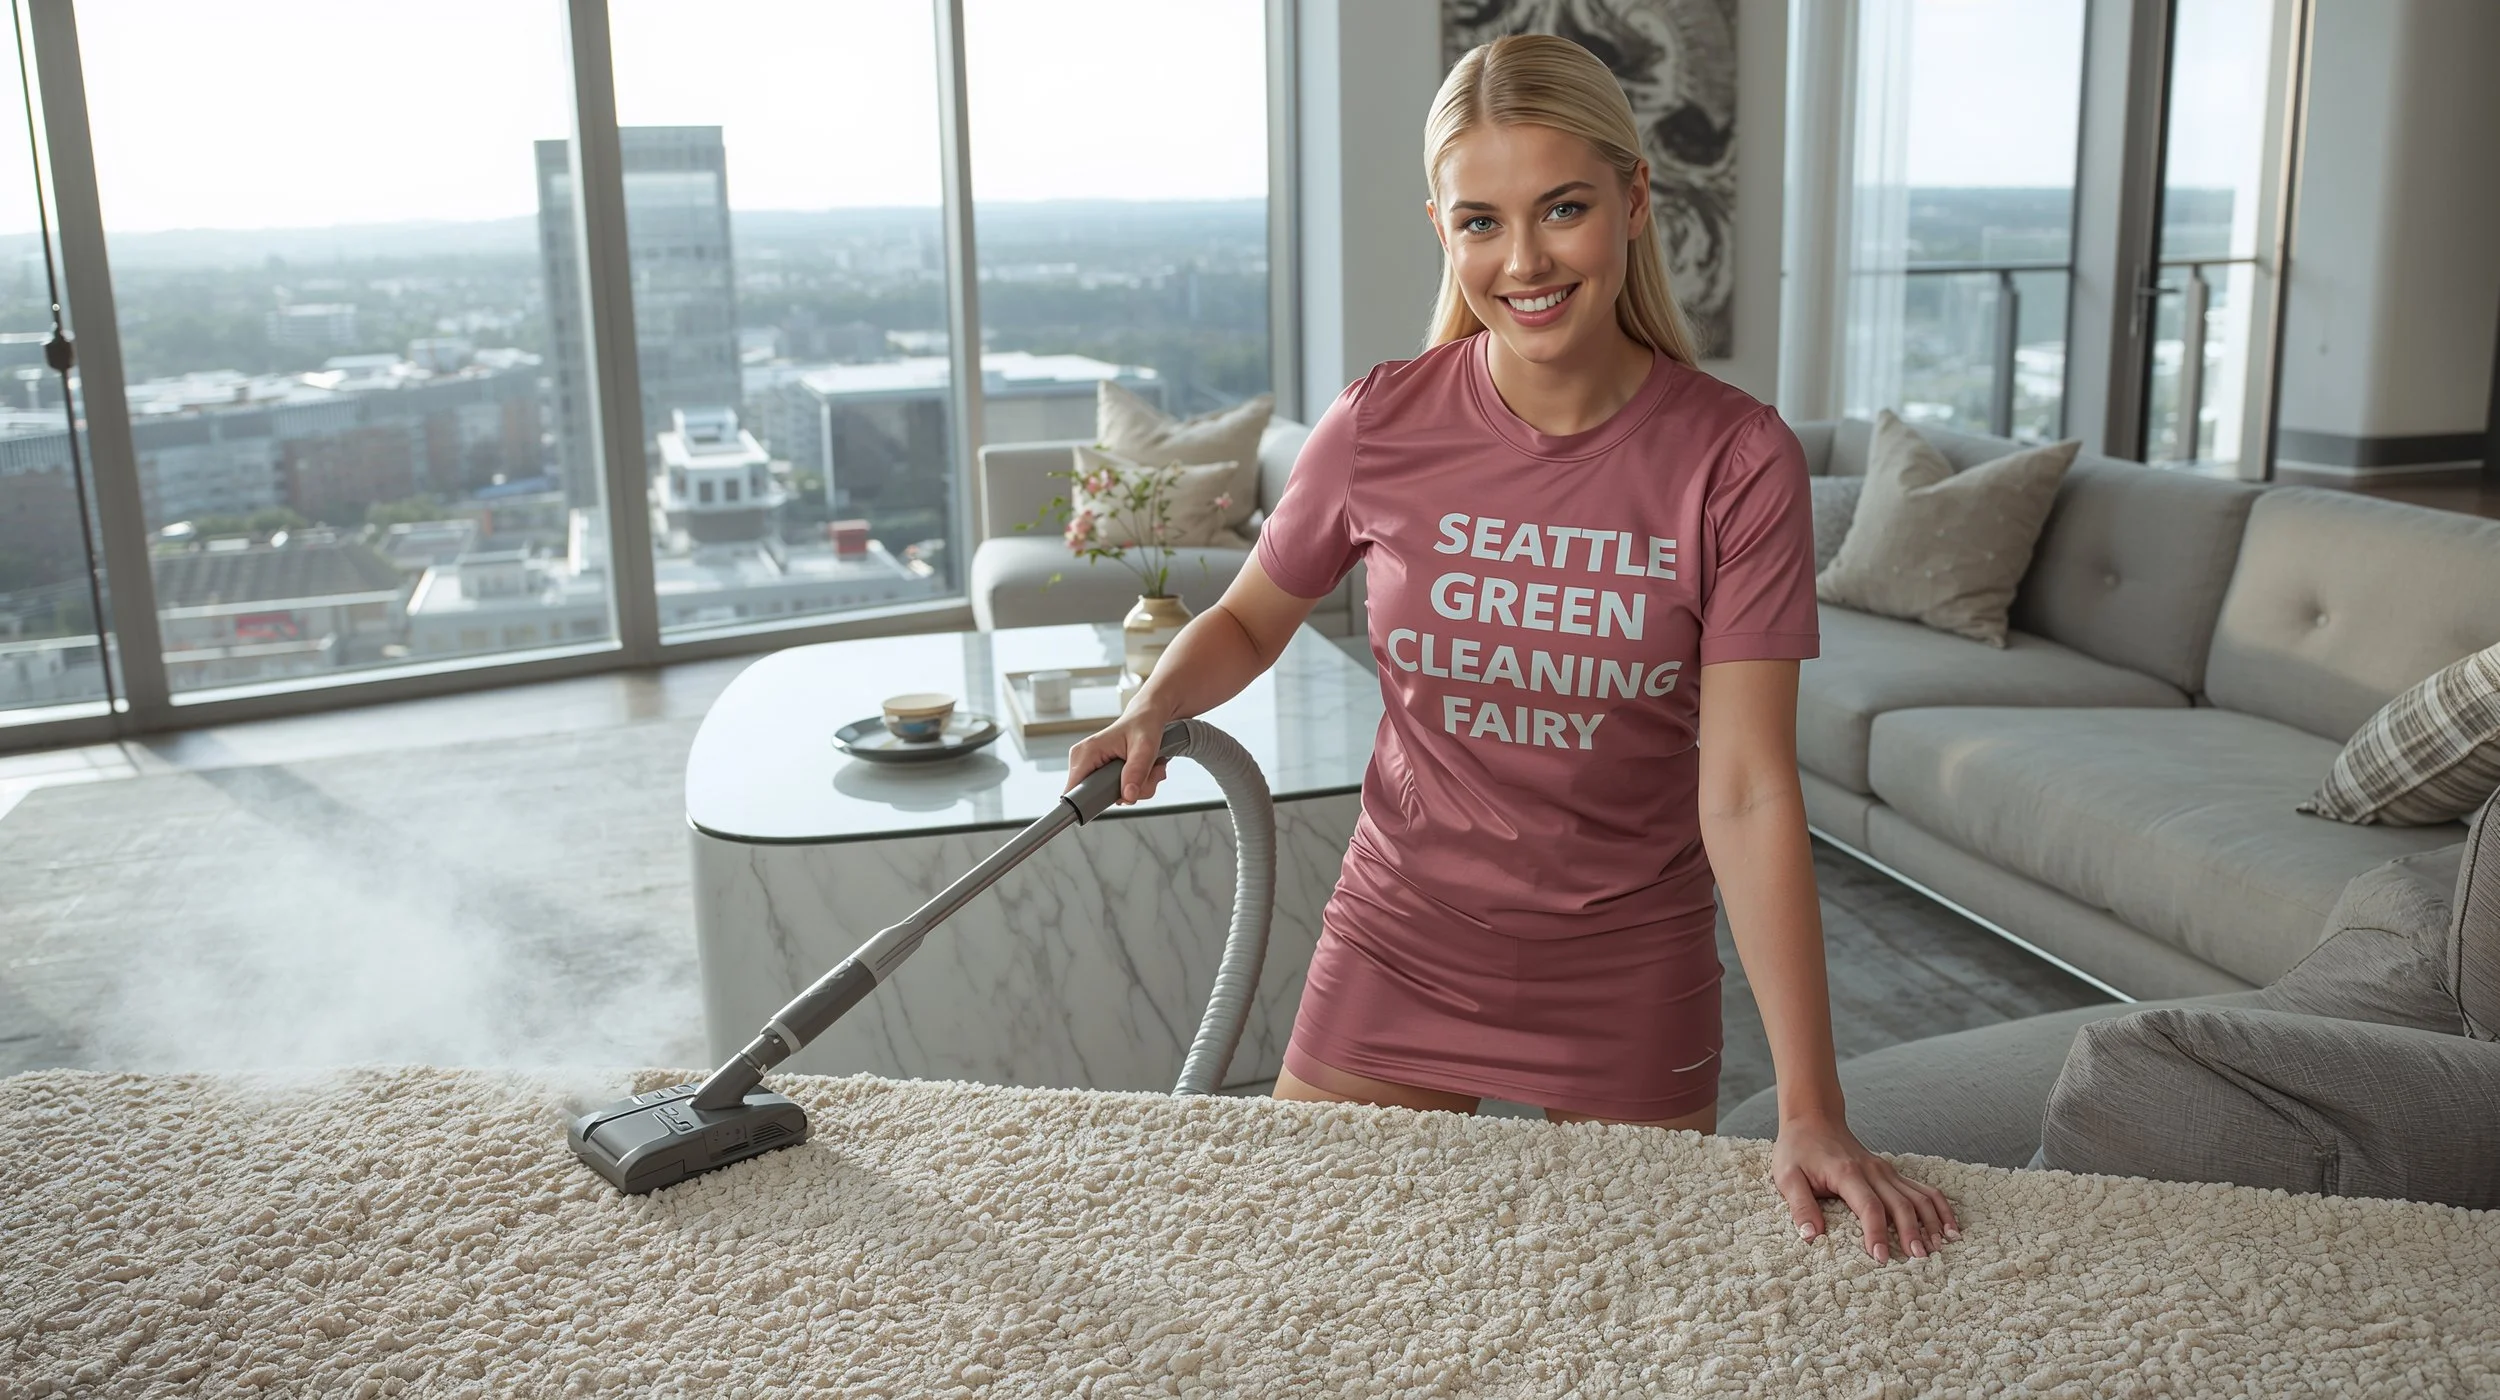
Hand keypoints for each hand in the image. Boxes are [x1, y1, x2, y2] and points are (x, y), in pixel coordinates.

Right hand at [1065, 698, 1174, 803]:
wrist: (1147, 716)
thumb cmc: (1143, 724)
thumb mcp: (1145, 747)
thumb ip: (1136, 772)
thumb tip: (1128, 796)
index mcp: (1086, 752)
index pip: (1074, 791)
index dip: (1091, 803)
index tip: (1114, 800)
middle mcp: (1083, 760)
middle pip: (1097, 798)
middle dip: (1127, 793)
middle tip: (1145, 778)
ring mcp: (1091, 766)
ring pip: (1110, 796)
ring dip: (1135, 788)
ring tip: (1147, 770)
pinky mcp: (1100, 771)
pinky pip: (1115, 790)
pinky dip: (1134, 785)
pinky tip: (1143, 771)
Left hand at [1771, 1115, 1958, 1260]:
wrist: (1813, 1119)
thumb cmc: (1798, 1149)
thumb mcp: (1787, 1176)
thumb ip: (1800, 1206)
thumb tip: (1810, 1236)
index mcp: (1847, 1173)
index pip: (1869, 1206)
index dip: (1877, 1232)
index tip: (1881, 1257)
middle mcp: (1873, 1171)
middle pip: (1901, 1204)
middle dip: (1912, 1233)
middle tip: (1918, 1259)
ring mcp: (1886, 1171)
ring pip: (1918, 1196)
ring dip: (1932, 1222)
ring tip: (1941, 1247)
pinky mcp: (1892, 1173)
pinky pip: (1923, 1189)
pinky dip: (1940, 1207)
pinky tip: (1951, 1227)